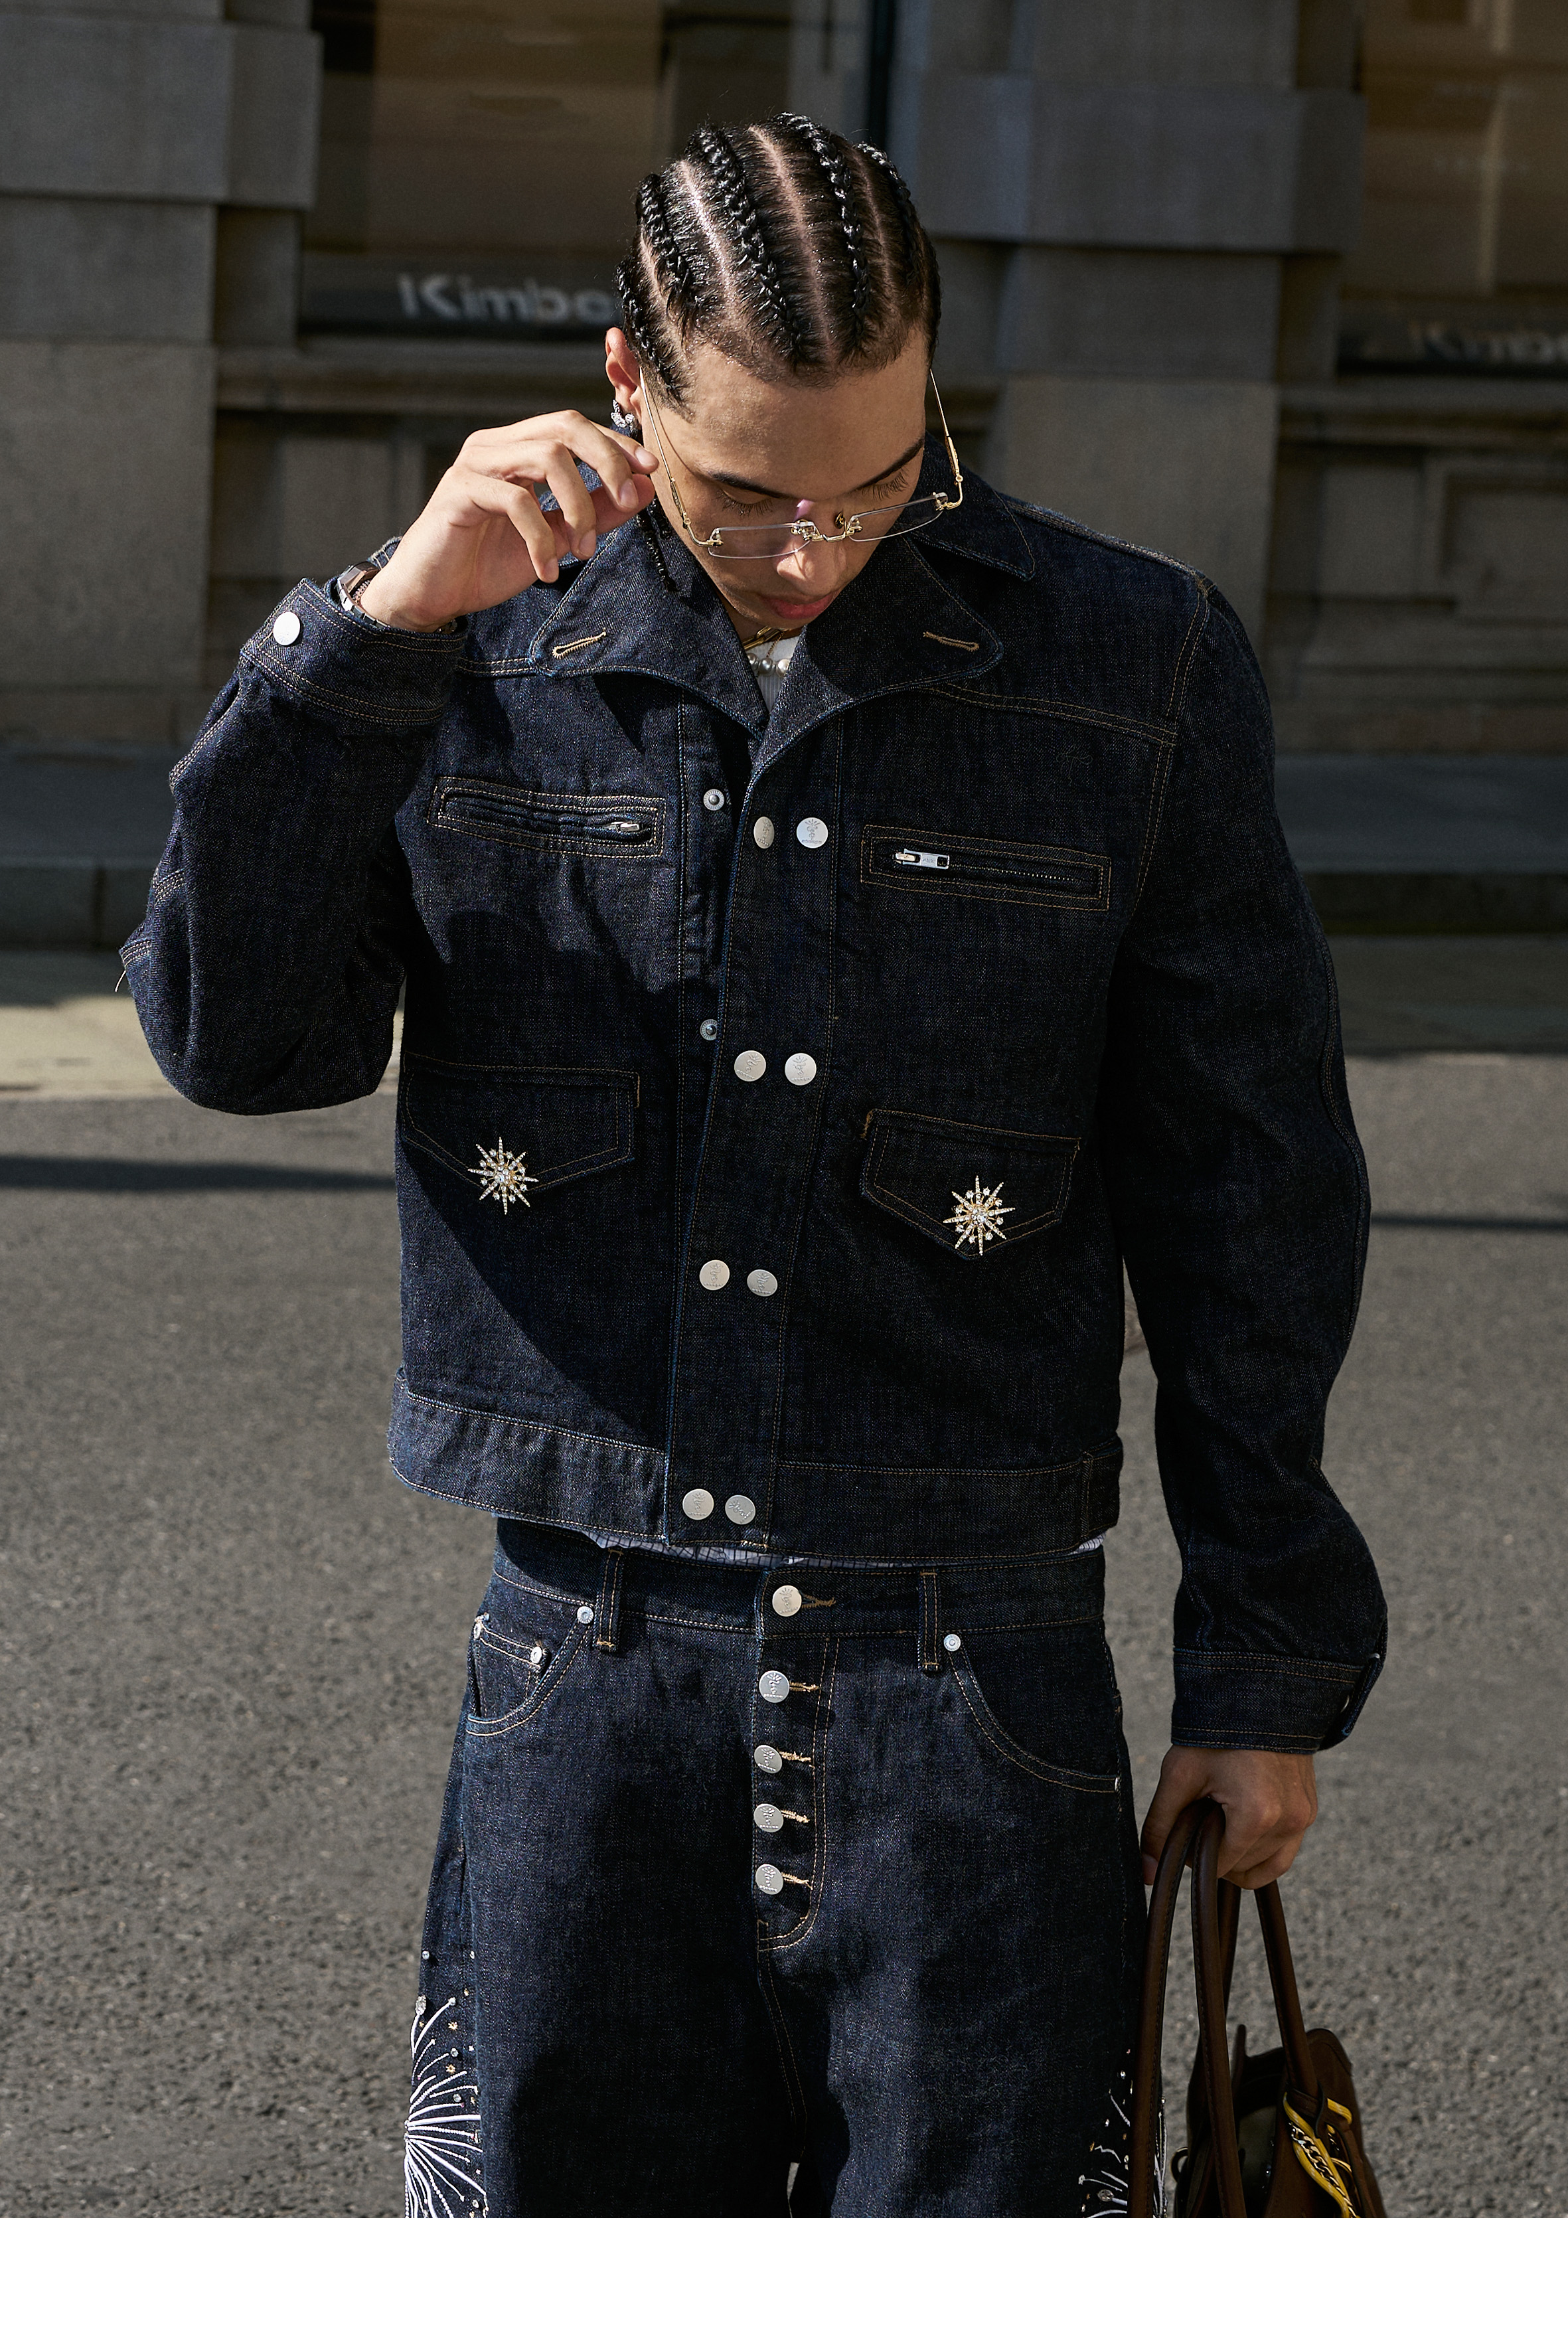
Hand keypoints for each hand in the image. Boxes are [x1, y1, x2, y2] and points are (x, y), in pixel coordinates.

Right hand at [358, 410, 660, 631]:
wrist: (432, 595)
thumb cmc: (488, 563)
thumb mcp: (557, 538)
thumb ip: (598, 512)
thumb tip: (645, 487)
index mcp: (518, 449)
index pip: (574, 427)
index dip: (615, 444)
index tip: (649, 470)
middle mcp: (496, 446)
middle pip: (564, 426)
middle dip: (606, 461)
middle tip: (629, 500)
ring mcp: (476, 464)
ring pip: (546, 457)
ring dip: (578, 506)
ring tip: (582, 551)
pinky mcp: (459, 491)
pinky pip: (516, 501)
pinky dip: (540, 539)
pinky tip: (546, 571)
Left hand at [1140, 1746, 1317, 1890]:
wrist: (1255, 1694)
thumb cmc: (1214, 1733)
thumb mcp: (1179, 1776)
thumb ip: (1159, 1827)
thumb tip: (1147, 1874)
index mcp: (1257, 1817)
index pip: (1220, 1867)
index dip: (1195, 1854)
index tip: (1187, 1826)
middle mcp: (1288, 1822)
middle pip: (1244, 1869)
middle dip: (1219, 1853)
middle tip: (1204, 1816)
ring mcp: (1305, 1817)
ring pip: (1269, 1868)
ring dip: (1243, 1857)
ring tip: (1222, 1822)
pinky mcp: (1310, 1809)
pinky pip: (1287, 1850)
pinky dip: (1264, 1848)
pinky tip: (1243, 1825)